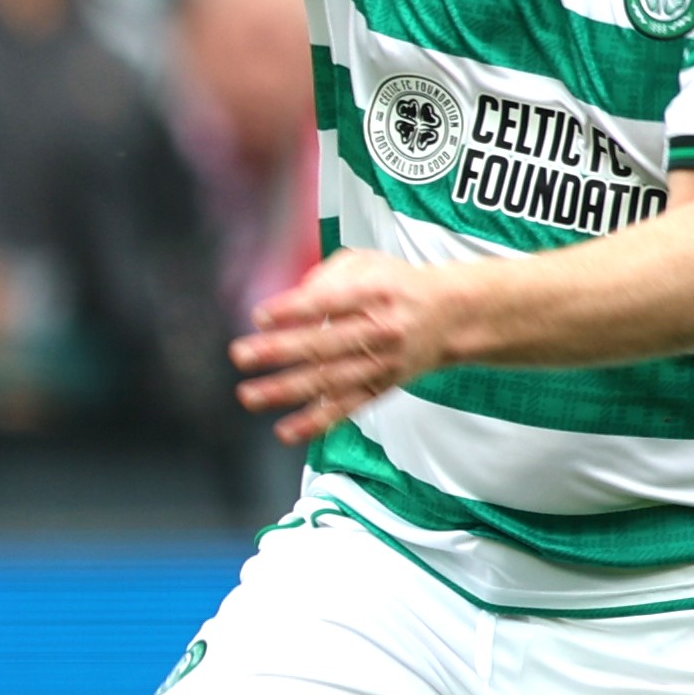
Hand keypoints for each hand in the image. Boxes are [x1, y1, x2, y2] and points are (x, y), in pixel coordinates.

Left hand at [233, 248, 456, 443]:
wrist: (452, 316)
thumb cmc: (395, 285)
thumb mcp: (367, 263)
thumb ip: (327, 275)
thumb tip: (289, 304)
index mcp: (376, 292)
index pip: (331, 301)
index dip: (295, 310)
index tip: (260, 316)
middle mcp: (381, 330)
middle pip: (326, 343)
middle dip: (280, 351)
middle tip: (241, 355)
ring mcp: (381, 363)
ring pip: (331, 381)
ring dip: (286, 390)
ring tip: (249, 395)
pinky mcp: (380, 388)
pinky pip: (346, 408)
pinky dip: (315, 423)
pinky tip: (285, 431)